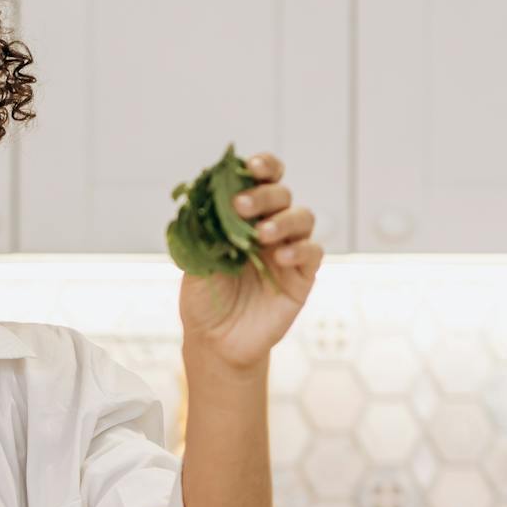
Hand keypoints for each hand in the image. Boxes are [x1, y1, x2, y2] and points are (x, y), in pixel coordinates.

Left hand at [178, 151, 322, 370]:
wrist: (216, 341)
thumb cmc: (204, 299)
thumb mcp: (194, 264)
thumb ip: (204, 234)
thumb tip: (203, 201)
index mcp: (244, 218)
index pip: (261, 181)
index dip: (262, 167)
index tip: (250, 165)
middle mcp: (271, 227)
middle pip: (281, 195)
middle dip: (263, 195)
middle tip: (241, 206)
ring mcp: (289, 250)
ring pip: (302, 218)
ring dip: (283, 220)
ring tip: (262, 235)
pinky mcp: (303, 276)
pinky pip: (312, 253)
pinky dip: (300, 250)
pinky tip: (280, 258)